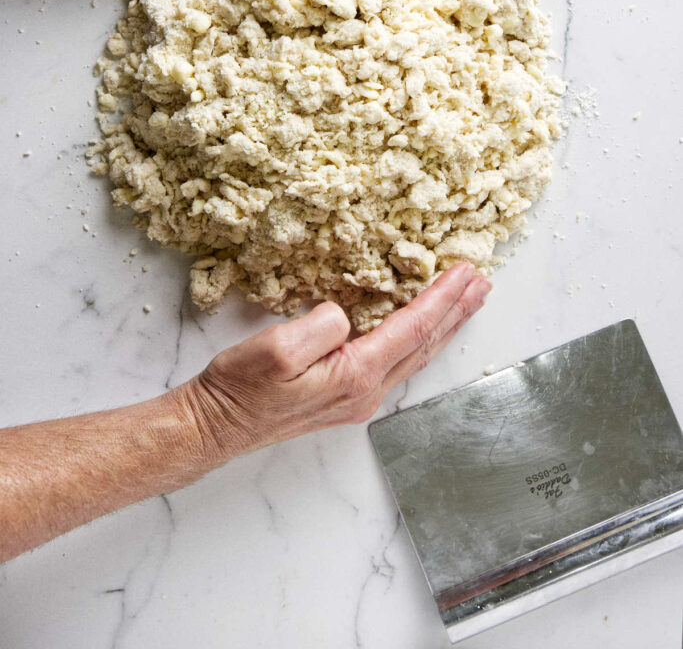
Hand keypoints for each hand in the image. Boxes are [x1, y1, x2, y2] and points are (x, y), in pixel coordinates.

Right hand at [180, 263, 490, 463]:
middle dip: (457, 311)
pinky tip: (422, 331)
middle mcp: (367, 392)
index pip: (413, 329)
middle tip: (482, 283)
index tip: (465, 271)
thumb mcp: (277, 348)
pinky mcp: (346, 398)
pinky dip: (420, 339)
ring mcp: (359, 399)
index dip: (443, 298)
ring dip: (444, 326)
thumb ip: (322, 326)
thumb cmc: (241, 388)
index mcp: (356, 375)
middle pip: (425, 345)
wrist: (215, 426)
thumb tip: (346, 315)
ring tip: (466, 302)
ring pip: (416, 356)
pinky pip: (398, 363)